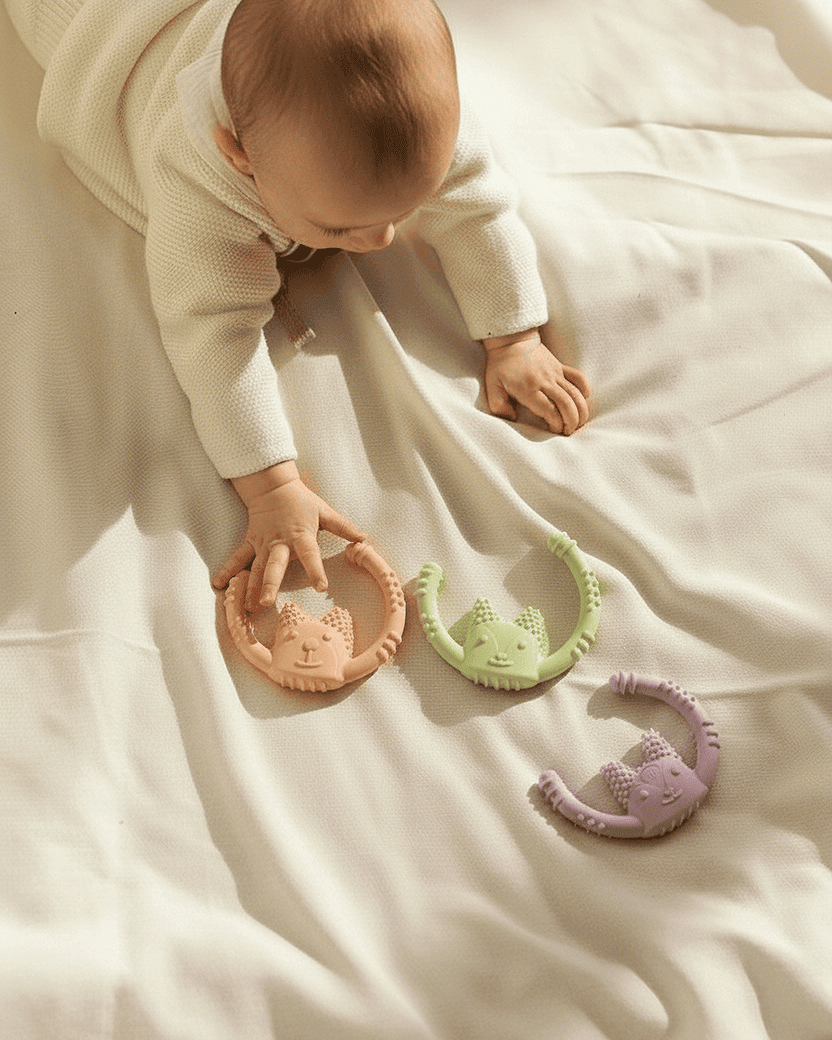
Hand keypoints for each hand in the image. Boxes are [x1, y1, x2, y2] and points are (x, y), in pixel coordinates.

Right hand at [213, 461, 366, 609]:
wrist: (272, 486)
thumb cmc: (301, 501)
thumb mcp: (325, 511)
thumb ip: (343, 527)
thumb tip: (364, 538)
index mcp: (300, 536)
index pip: (310, 555)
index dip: (315, 570)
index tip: (320, 586)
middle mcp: (280, 543)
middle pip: (274, 566)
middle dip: (270, 584)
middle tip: (266, 603)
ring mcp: (262, 544)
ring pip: (255, 567)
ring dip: (250, 586)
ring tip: (246, 606)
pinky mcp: (250, 542)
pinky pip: (238, 558)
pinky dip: (228, 570)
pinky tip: (218, 585)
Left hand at [482, 329, 591, 434]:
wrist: (512, 340)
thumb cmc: (500, 366)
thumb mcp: (492, 386)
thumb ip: (499, 406)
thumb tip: (511, 419)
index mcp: (528, 388)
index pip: (549, 410)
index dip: (556, 423)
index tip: (555, 430)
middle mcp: (545, 381)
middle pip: (567, 404)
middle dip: (572, 422)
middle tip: (569, 431)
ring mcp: (555, 373)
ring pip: (576, 394)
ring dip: (581, 410)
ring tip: (579, 422)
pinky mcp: (561, 367)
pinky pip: (579, 377)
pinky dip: (585, 389)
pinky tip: (584, 400)